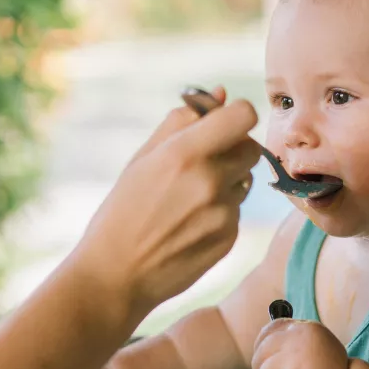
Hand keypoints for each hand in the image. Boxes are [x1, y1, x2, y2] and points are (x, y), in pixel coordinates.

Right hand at [71, 86, 260, 314]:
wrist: (116, 275)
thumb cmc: (123, 211)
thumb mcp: (142, 159)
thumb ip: (181, 122)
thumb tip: (221, 93)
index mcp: (184, 154)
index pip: (243, 116)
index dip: (236, 115)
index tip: (224, 123)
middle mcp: (209, 181)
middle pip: (251, 148)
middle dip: (234, 149)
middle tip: (205, 161)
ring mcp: (223, 213)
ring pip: (244, 181)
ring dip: (226, 182)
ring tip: (187, 200)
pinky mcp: (229, 238)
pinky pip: (236, 211)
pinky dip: (220, 211)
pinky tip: (189, 224)